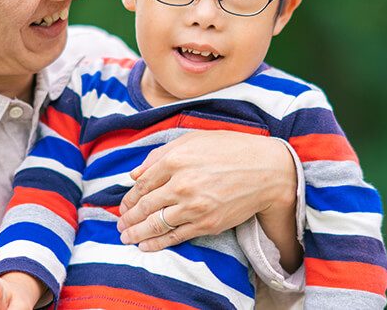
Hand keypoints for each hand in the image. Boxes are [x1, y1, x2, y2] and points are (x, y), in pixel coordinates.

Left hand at [117, 130, 296, 250]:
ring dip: (137, 233)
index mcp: (175, 159)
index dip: (129, 197)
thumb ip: (160, 154)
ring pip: (156, 224)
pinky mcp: (207, 223)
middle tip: (120, 225)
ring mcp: (194, 206)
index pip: (142, 183)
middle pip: (145, 206)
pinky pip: (176, 236)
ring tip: (126, 238)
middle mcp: (181, 184)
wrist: (266, 171)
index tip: (124, 205)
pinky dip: (158, 243)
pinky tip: (146, 246)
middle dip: (128, 218)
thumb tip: (135, 173)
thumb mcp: (193, 139)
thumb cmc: (231, 149)